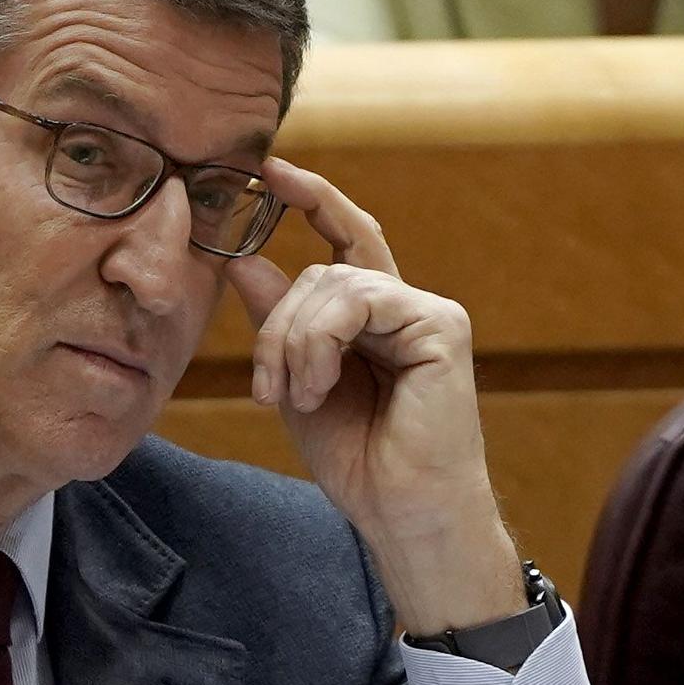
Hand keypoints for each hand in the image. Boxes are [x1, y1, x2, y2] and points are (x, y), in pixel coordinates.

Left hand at [225, 158, 522, 636]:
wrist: (402, 513)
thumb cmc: (358, 459)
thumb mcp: (295, 382)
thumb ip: (275, 321)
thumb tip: (241, 259)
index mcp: (375, 316)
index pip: (344, 237)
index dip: (311, 199)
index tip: (269, 171)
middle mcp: (405, 304)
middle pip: (318, 272)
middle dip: (275, 327)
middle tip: (268, 389)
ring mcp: (428, 311)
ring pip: (331, 284)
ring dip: (295, 343)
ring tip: (301, 395)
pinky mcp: (441, 324)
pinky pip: (359, 300)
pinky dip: (323, 343)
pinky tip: (323, 385)